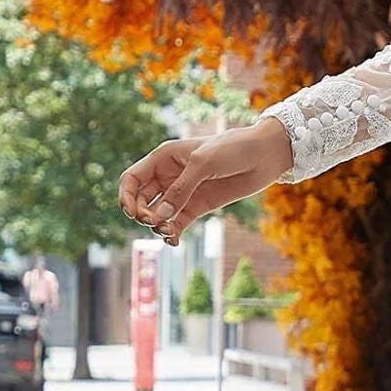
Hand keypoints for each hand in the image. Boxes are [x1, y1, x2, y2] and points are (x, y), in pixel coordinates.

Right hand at [118, 116, 294, 243]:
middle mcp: (168, 176)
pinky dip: (171, 233)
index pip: (132, 179)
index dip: (126, 196)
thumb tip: (160, 216)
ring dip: (156, 225)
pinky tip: (173, 241)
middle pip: (140, 200)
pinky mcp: (198, 206)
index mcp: (163, 158)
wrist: (264, 155)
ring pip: (157, 214)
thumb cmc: (232, 149)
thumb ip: (181, 189)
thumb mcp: (203, 164)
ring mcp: (183, 193)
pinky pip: (176, 223)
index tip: (132, 213)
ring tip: (167, 231)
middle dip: (141, 214)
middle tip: (154, 222)